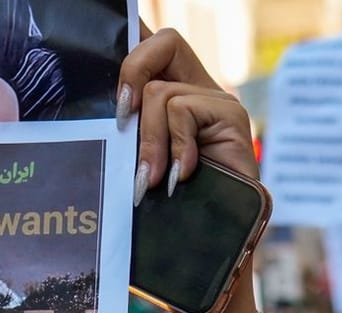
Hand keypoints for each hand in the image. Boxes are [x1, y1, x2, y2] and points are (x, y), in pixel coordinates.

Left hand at [118, 29, 259, 204]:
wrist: (215, 238)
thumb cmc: (176, 204)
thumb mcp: (143, 158)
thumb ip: (132, 130)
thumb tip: (110, 109)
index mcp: (176, 91)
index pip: (155, 44)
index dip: (133, 53)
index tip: (119, 98)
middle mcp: (199, 88)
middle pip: (158, 48)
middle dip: (131, 88)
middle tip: (125, 132)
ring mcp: (217, 100)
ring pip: (159, 92)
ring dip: (151, 141)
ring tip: (154, 178)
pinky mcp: (231, 114)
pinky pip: (181, 109)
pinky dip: (176, 145)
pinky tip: (181, 174)